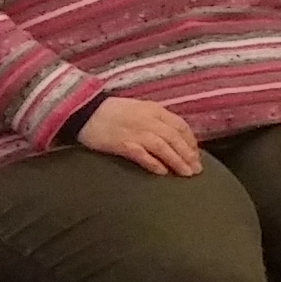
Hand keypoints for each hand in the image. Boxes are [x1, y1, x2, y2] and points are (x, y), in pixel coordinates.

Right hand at [76, 95, 203, 175]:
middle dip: (188, 155)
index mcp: (154, 110)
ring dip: (177, 161)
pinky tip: (162, 172)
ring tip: (186, 173)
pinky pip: (142, 155)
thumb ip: (156, 119)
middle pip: (175, 138)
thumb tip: (173, 136)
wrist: (84, 110)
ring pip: (163, 147)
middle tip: (196, 169)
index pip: (180, 126)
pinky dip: (154, 163)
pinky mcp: (122, 144)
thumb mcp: (139, 108)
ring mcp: (135, 132)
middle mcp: (148, 120)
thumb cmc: (112, 111)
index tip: (196, 154)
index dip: (190, 141)